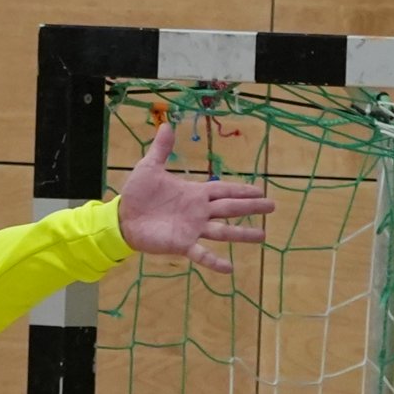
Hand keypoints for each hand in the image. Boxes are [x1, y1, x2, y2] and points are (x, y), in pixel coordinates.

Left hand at [115, 122, 274, 275]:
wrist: (121, 217)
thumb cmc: (137, 194)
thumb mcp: (149, 167)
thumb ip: (162, 150)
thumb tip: (166, 125)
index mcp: (194, 193)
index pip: (224, 190)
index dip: (241, 190)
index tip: (260, 190)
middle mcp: (198, 212)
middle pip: (230, 208)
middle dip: (251, 207)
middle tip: (272, 207)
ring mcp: (192, 229)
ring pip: (223, 231)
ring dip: (242, 234)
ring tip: (262, 236)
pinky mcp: (181, 244)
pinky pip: (201, 253)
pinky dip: (214, 261)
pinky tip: (229, 269)